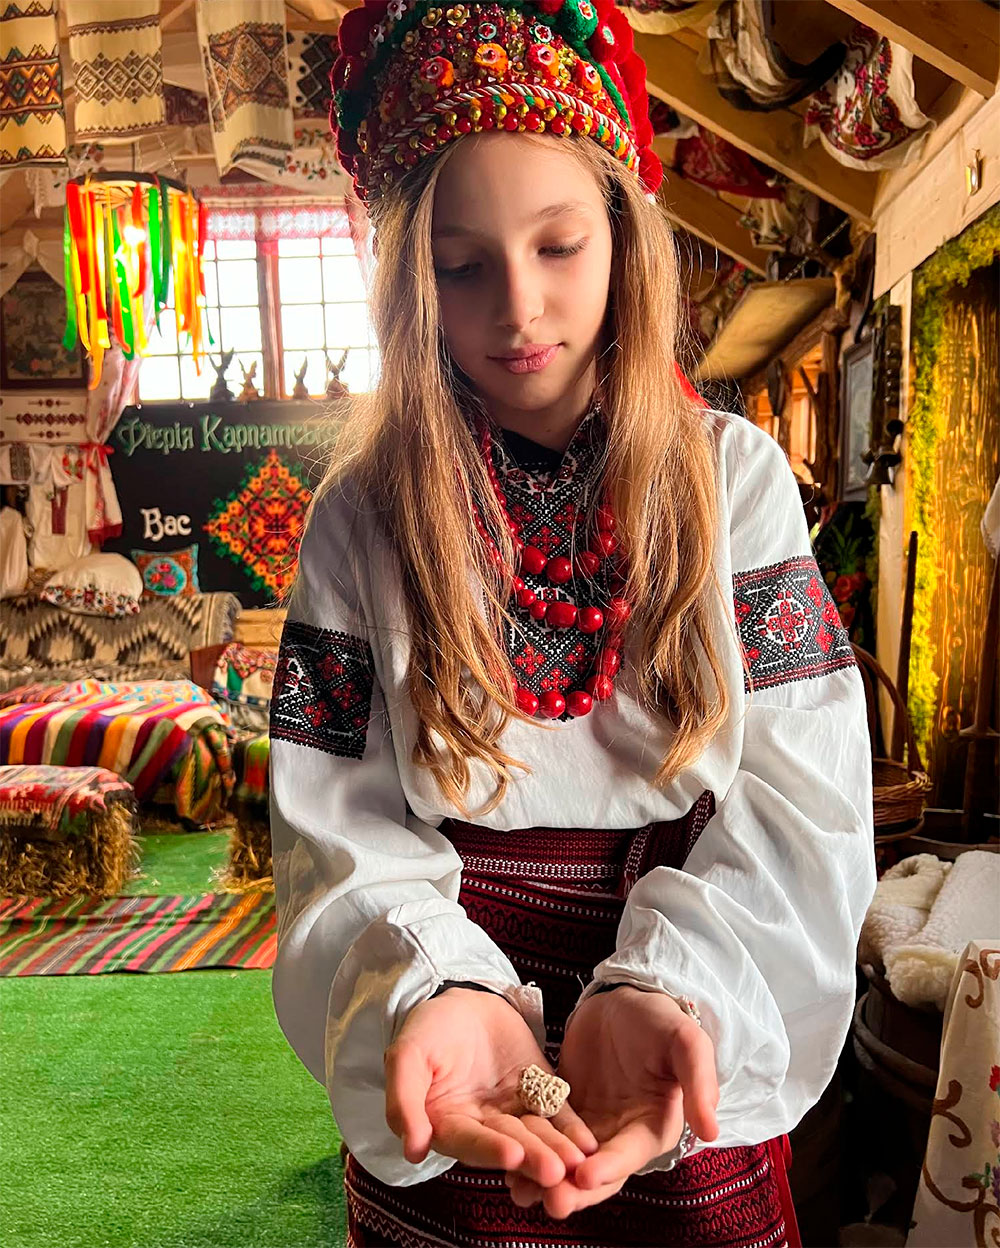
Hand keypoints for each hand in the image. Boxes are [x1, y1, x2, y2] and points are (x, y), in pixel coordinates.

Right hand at [385, 986, 598, 1185]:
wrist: (462, 999)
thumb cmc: (428, 1029)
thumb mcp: (407, 1055)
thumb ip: (404, 1100)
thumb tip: (412, 1148)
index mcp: (447, 1124)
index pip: (468, 1141)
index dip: (489, 1149)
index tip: (511, 1155)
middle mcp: (482, 1126)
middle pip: (508, 1144)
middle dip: (532, 1158)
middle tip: (556, 1171)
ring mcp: (513, 1111)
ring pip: (536, 1135)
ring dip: (556, 1150)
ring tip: (577, 1161)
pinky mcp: (538, 1093)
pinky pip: (556, 1113)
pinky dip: (572, 1129)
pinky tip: (588, 1143)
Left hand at [506, 987, 719, 1218]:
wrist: (624, 999)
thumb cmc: (660, 1020)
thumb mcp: (685, 1042)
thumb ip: (699, 1082)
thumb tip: (713, 1130)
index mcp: (653, 1127)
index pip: (630, 1155)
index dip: (610, 1167)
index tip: (585, 1176)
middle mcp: (622, 1136)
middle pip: (596, 1173)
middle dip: (573, 1188)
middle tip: (548, 1200)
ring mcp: (591, 1127)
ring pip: (567, 1163)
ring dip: (545, 1179)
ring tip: (518, 1189)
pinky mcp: (565, 1113)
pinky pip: (546, 1136)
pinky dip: (529, 1149)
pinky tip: (505, 1159)